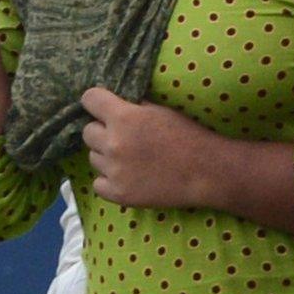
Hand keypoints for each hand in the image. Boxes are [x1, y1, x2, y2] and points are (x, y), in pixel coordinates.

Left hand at [80, 87, 221, 210]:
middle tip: (122, 136)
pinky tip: (126, 177)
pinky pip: (98, 184)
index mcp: (123, 117)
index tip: (102, 107)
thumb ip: (133, 106)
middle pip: (88, 132)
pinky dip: (109, 180)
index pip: (89, 99)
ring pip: (93, 158)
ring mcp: (113, 170)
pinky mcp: (118, 193)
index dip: (96, 102)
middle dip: (102, 131)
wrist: (205, 171)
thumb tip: (113, 102)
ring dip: (106, 156)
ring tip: (129, 159)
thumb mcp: (159, 110)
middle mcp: (113, 143)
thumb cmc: (186, 136)